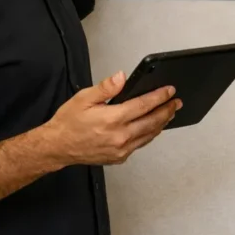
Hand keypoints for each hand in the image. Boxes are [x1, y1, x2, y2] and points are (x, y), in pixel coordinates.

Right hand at [43, 72, 180, 166]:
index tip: (170, 90)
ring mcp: (121, 149)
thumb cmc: (68, 122)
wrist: (58, 147)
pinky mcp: (119, 157)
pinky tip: (153, 127)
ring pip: (149, 135)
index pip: (143, 105)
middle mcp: (119, 136)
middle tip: (177, 102)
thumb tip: (121, 77)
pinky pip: (140, 144)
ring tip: (170, 113)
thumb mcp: (83, 98)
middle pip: (152, 121)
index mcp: (112, 119)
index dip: (159, 96)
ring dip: (162, 123)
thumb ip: (105, 87)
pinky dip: (150, 134)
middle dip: (167, 110)